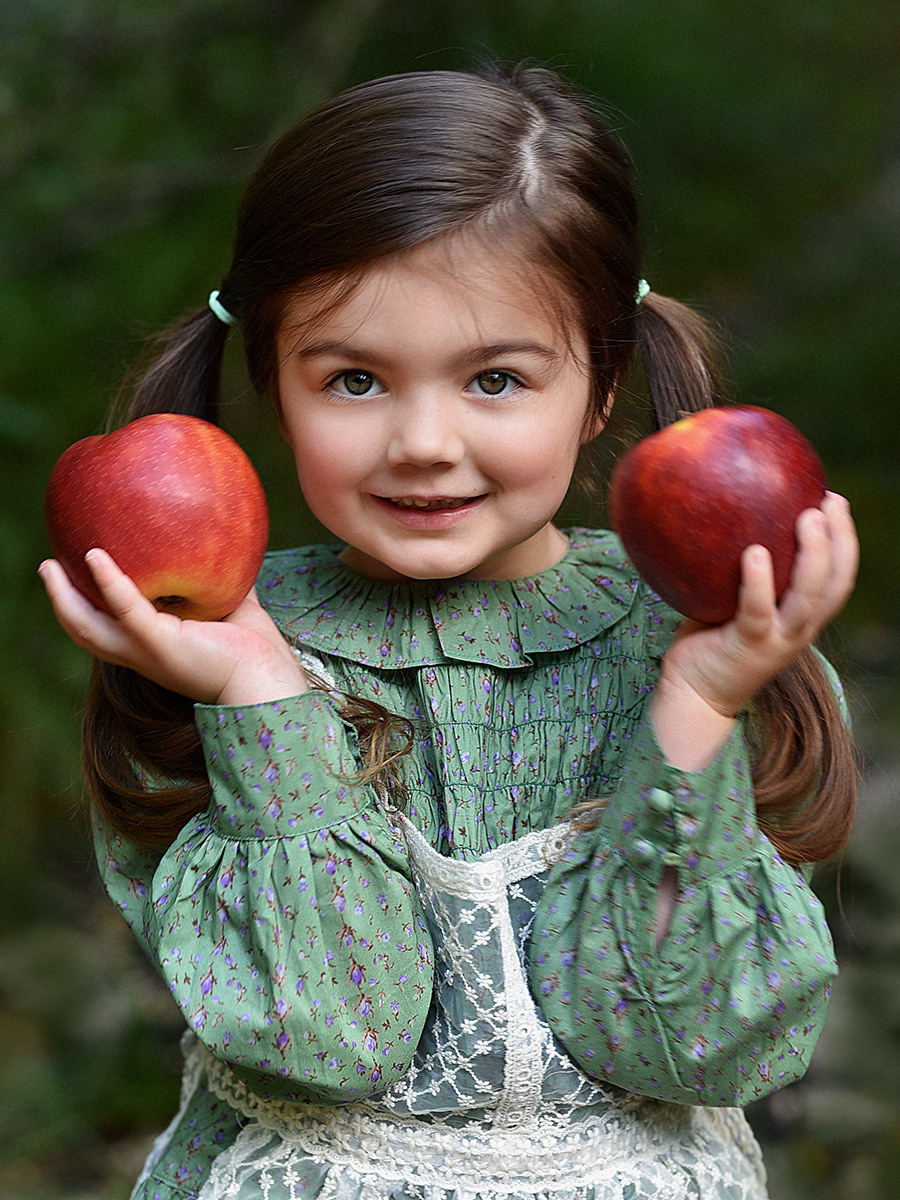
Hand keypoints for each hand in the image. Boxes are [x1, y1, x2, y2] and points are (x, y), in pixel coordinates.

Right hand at [39, 548, 307, 705]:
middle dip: (61, 601)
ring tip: (50, 565)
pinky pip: (127, 610)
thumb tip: (232, 548)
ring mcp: (148, 652)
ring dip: (65, 596)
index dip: (86, 607)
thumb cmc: (256, 652)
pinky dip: (110, 583)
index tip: (73, 577)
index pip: (110, 629)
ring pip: (89, 628)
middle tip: (47, 567)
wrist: (268, 681)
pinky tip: (96, 556)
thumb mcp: (233, 607)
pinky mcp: (161, 645)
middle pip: (85, 631)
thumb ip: (225, 582)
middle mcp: (143, 654)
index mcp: (155, 648)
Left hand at [651, 491, 857, 769]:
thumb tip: (720, 517)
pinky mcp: (748, 647)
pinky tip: (754, 552)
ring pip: (810, 596)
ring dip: (813, 555)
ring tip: (807, 517)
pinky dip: (758, 582)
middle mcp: (798, 630)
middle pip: (836, 583)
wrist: (692, 697)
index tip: (835, 500)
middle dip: (840, 539)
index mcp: (800, 619)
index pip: (838, 577)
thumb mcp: (729, 602)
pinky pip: (757, 611)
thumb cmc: (708, 643)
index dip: (844, 540)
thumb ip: (734, 571)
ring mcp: (776, 640)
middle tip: (828, 501)